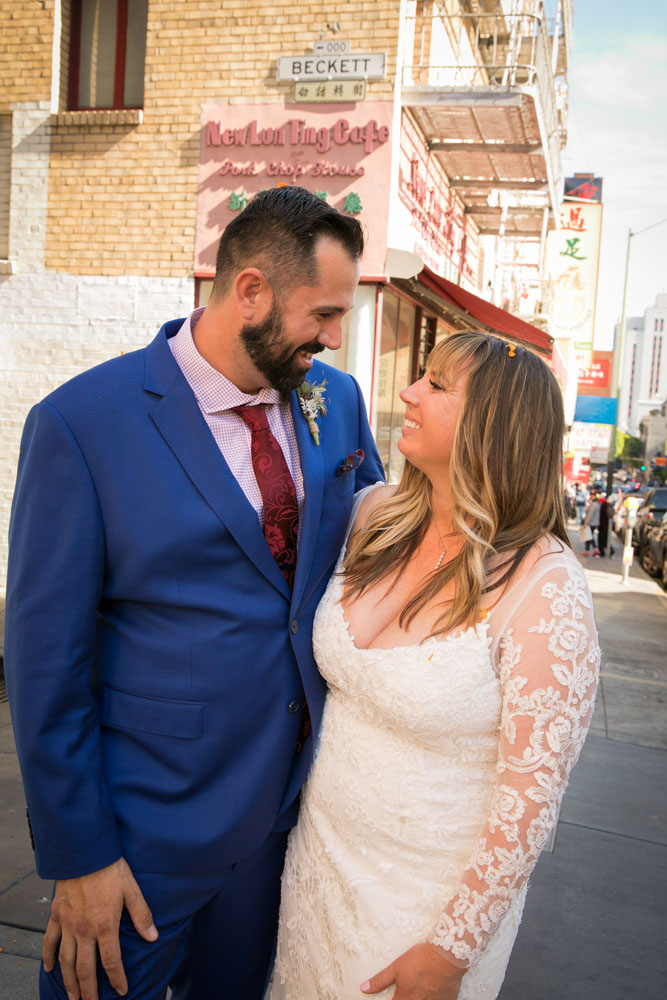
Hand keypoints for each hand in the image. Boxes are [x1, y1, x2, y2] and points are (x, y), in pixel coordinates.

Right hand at [42, 857, 157, 999]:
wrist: (84, 852)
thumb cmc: (110, 869)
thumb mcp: (132, 889)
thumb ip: (142, 915)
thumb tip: (153, 937)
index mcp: (105, 925)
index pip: (111, 961)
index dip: (117, 979)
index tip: (121, 991)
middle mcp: (84, 930)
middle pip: (85, 968)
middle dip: (89, 990)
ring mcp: (68, 924)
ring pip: (66, 960)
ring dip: (69, 981)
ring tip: (72, 996)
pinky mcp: (57, 915)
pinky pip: (49, 941)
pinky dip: (48, 957)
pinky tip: (49, 969)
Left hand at [360, 943, 464, 998]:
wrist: (446, 956)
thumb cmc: (420, 960)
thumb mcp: (396, 967)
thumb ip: (380, 980)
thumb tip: (364, 988)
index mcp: (405, 999)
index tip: (394, 998)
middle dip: (407, 998)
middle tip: (409, 990)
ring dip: (420, 998)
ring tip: (421, 988)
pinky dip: (434, 998)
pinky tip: (434, 990)